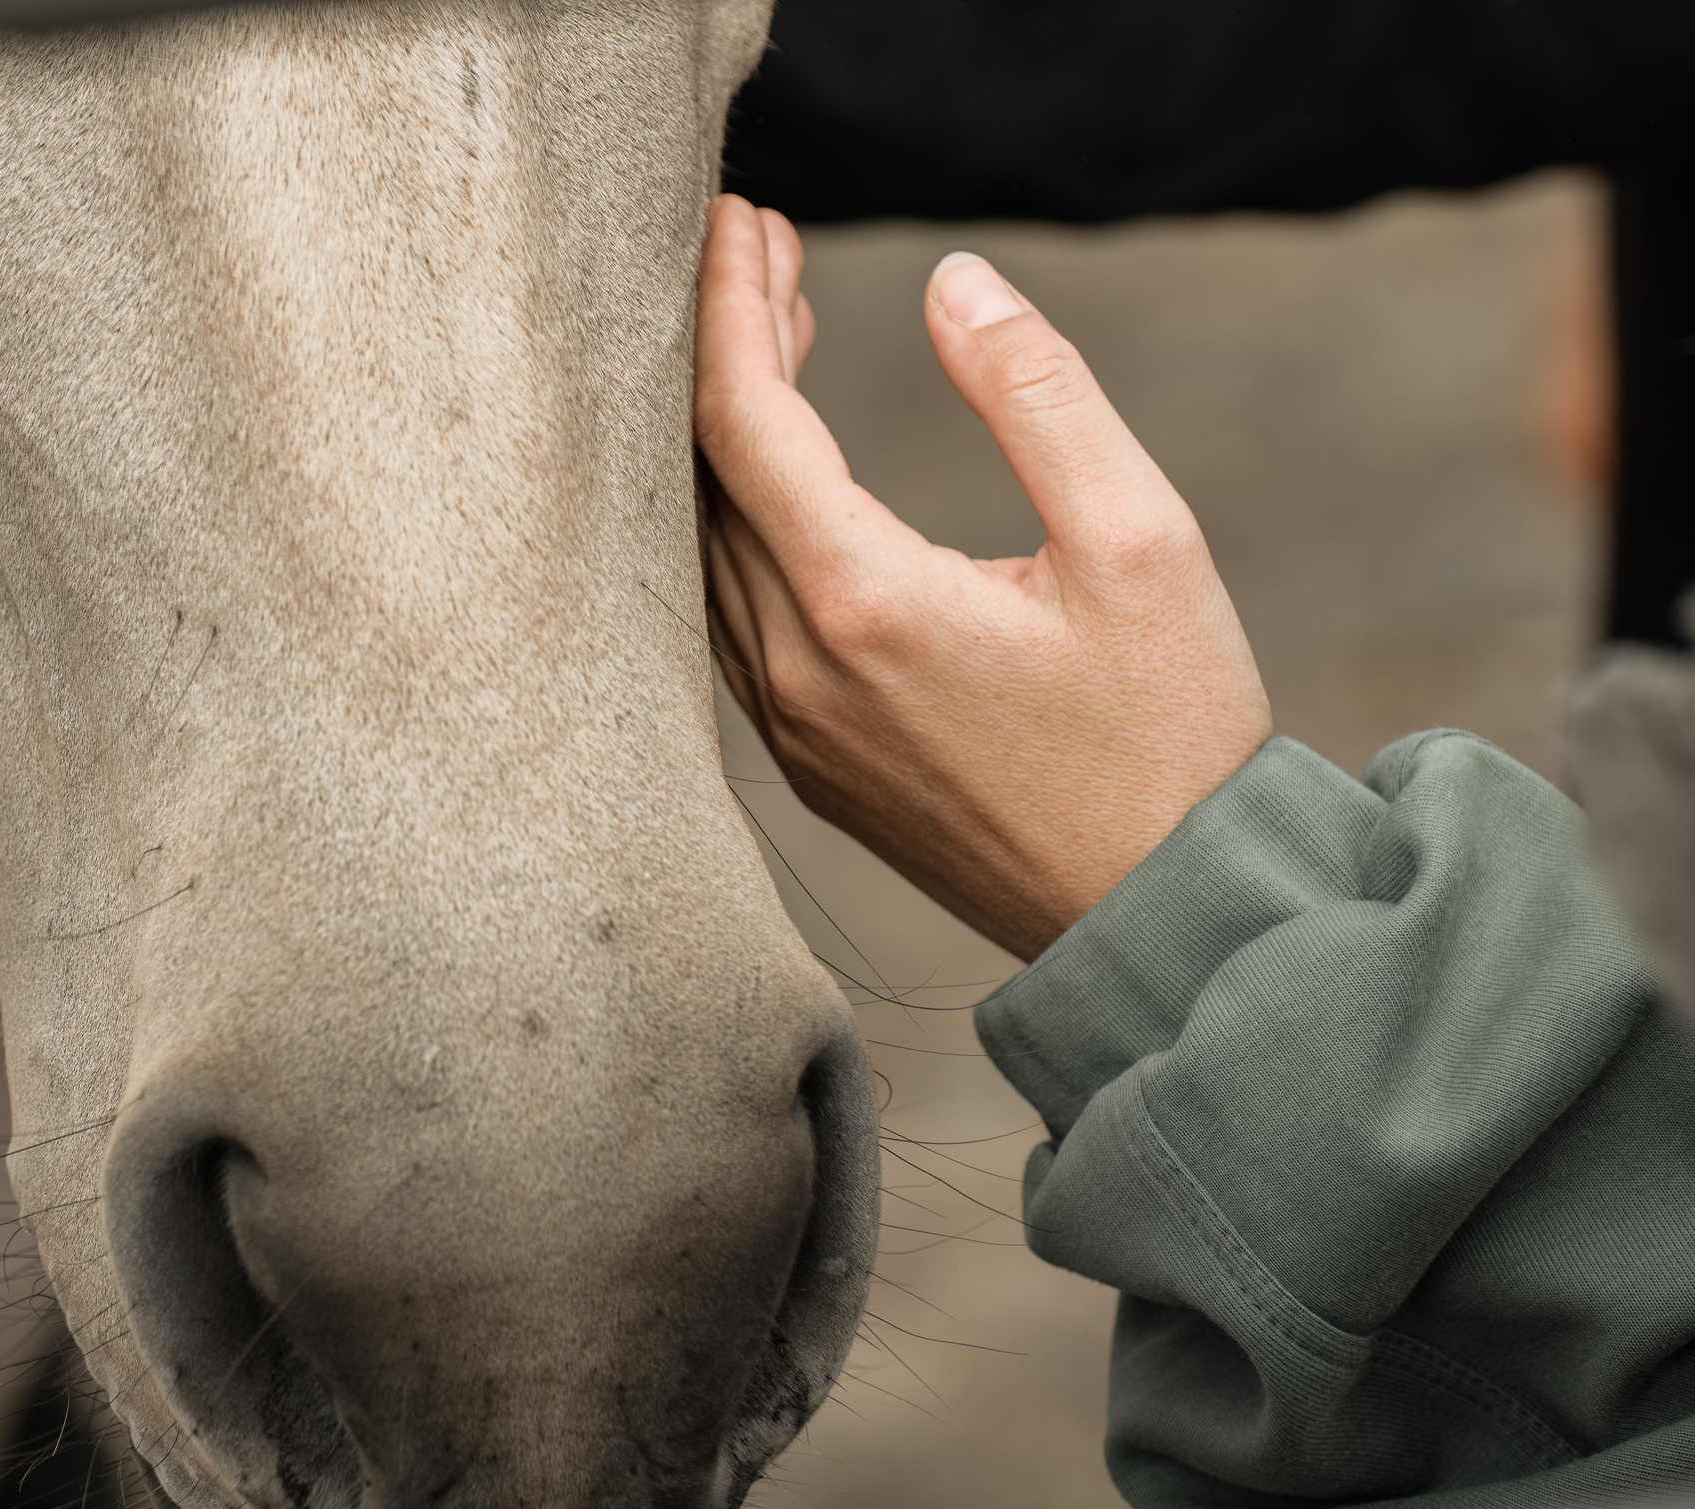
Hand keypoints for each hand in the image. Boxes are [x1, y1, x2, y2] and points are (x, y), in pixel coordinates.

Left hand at [696, 195, 1271, 960]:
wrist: (1166, 918)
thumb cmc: (1171, 736)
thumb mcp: (1139, 539)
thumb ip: (1036, 394)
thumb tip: (952, 282)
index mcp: (863, 607)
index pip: (741, 422)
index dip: (726, 306)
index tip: (737, 221)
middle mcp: (795, 671)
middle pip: (707, 476)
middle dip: (723, 348)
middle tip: (761, 252)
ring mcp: (788, 727)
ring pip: (705, 546)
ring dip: (728, 433)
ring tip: (777, 332)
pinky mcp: (807, 760)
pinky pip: (728, 610)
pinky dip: (741, 517)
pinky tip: (786, 472)